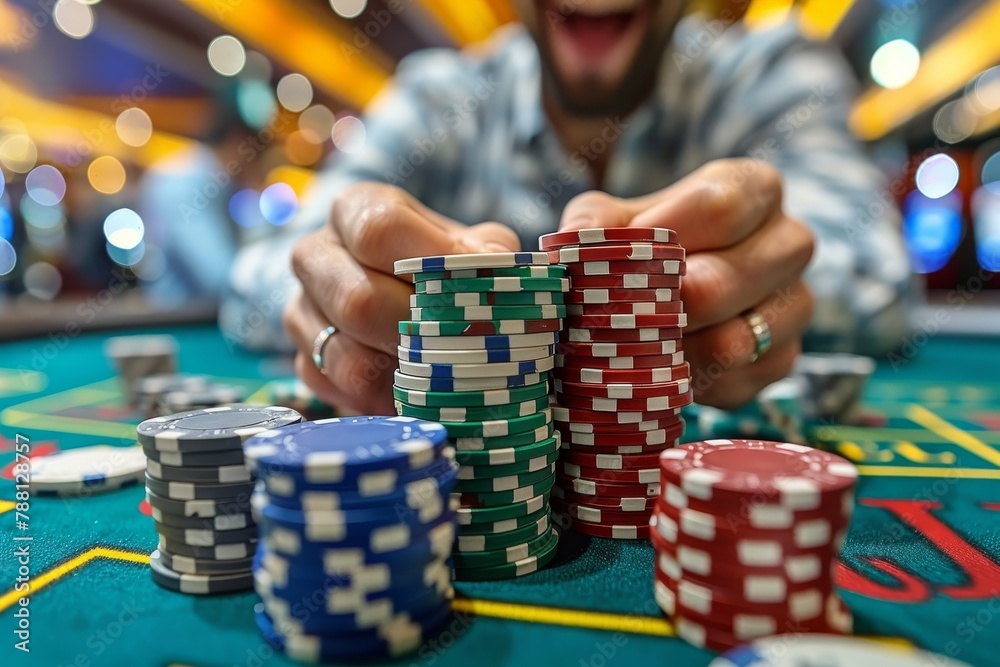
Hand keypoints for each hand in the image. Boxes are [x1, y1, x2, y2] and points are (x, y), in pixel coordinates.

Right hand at [284, 183, 519, 413]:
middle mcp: (315, 255)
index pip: (379, 229)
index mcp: (356, 210)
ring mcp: (301, 311)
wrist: (415, 308)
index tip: (475, 287)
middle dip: (417, 331)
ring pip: (346, 357)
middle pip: (358, 301)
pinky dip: (387, 398)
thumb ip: (488, 251)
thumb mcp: (474, 246)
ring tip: (443, 370)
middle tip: (462, 342)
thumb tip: (494, 261)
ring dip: (403, 372)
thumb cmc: (447, 269)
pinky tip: (414, 385)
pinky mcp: (305, 362)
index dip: (431, 261)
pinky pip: (343, 391)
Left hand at [558, 159, 814, 408]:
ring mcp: (795, 304)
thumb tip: (578, 236)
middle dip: (668, 304)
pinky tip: (662, 371)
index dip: (665, 236)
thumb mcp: (615, 218)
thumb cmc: (643, 243)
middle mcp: (789, 243)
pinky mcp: (784, 359)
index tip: (623, 258)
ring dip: (676, 351)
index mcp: (756, 190)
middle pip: (731, 278)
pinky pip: (736, 381)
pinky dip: (691, 383)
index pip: (722, 206)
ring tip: (637, 347)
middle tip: (626, 315)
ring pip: (739, 339)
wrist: (666, 295)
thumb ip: (596, 221)